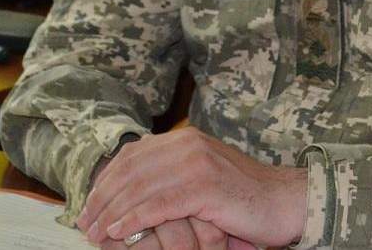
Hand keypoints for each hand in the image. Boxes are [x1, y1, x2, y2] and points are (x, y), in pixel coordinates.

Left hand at [77, 127, 307, 247]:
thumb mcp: (203, 178)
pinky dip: (134, 219)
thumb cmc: (245, 198)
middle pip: (130, 170)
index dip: (106, 179)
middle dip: (102, 198)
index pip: (132, 155)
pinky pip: (159, 204)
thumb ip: (172, 176)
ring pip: (140, 187)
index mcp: (186, 140)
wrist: (287, 201)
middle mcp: (189, 145)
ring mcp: (198, 164)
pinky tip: (119, 231)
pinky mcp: (206, 187)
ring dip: (112, 212)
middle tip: (84, 222)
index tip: (88, 203)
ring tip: (96, 232)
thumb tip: (130, 192)